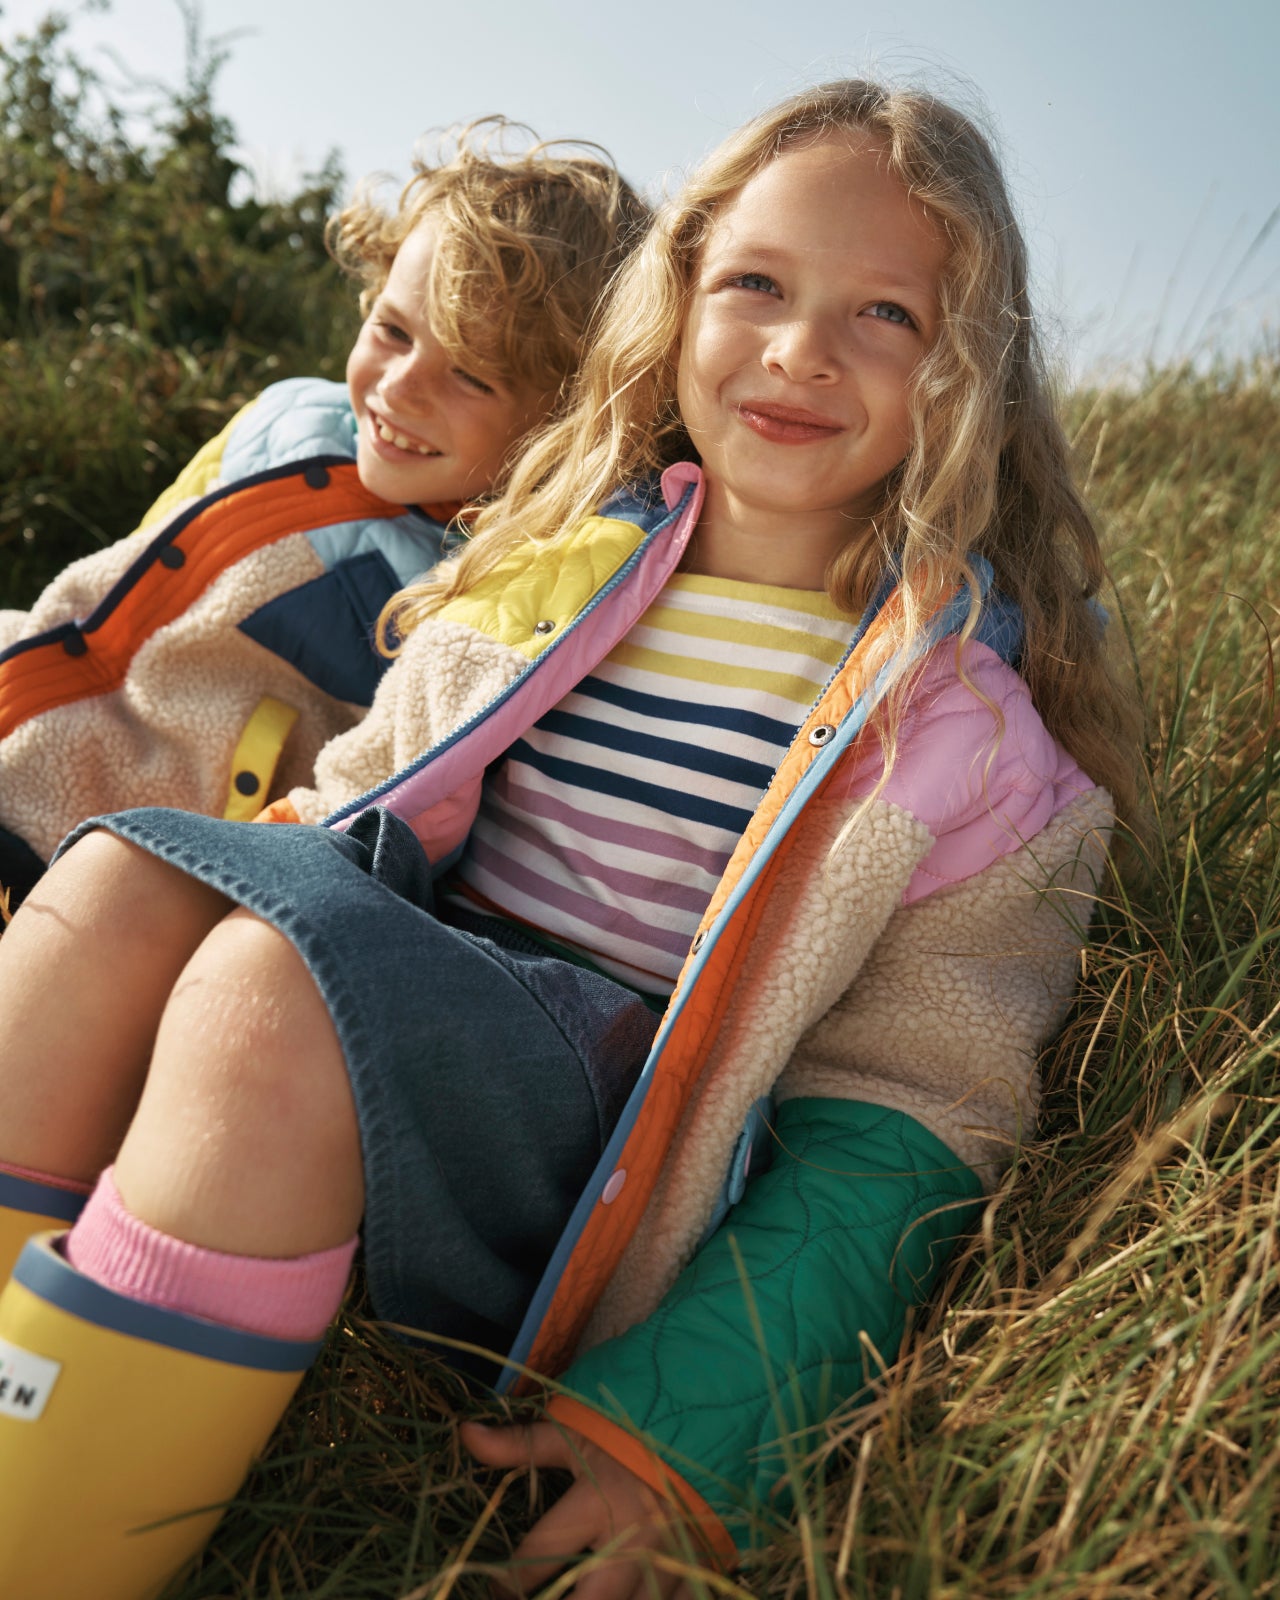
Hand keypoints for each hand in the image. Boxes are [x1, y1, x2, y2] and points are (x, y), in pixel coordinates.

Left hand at [461, 1418, 714, 1598]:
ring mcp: (670, 1563)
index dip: (506, 1582)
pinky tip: (634, 1598)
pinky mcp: (701, 1572)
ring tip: (583, 1595)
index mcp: (597, 1503)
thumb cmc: (632, 1427)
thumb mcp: (575, 1431)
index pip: (538, 1556)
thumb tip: (465, 1434)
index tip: (495, 1587)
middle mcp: (633, 1541)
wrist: (709, 1417)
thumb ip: (521, 1444)